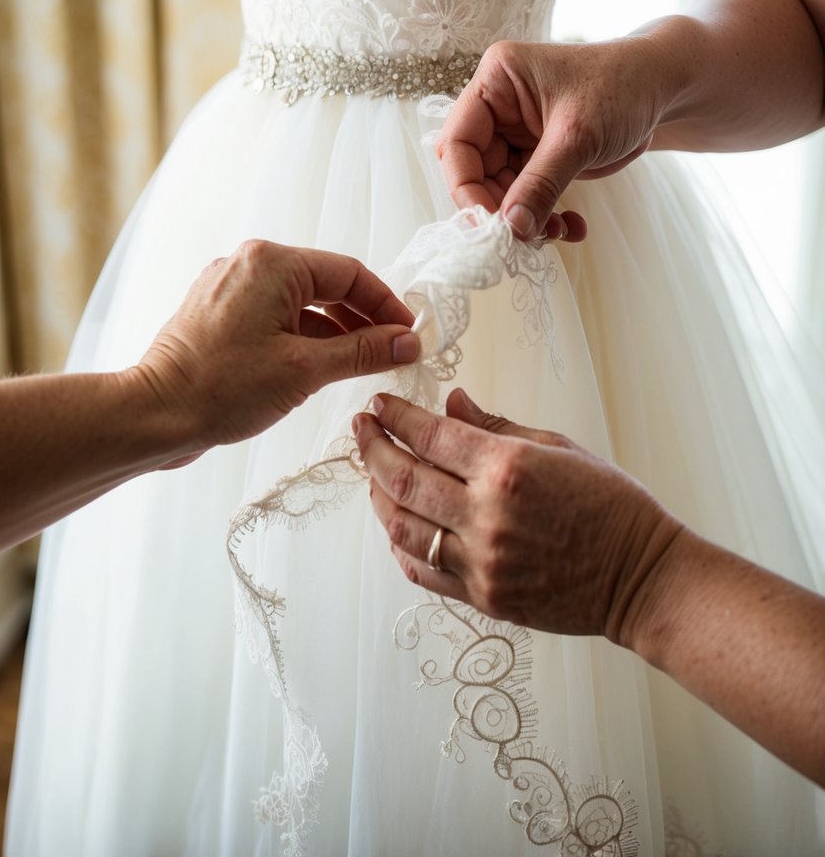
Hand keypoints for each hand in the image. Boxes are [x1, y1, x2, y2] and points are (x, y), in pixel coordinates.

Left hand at [136, 240, 417, 457]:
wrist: (155, 416)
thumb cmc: (220, 389)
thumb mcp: (305, 370)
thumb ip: (362, 351)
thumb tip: (405, 341)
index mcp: (271, 264)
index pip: (349, 273)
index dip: (385, 305)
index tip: (408, 333)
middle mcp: (248, 264)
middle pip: (325, 284)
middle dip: (362, 319)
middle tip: (391, 352)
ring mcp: (229, 287)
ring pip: (300, 302)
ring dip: (334, 331)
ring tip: (362, 365)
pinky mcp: (219, 312)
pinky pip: (275, 315)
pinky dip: (303, 337)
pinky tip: (322, 366)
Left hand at [354, 388, 681, 643]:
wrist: (642, 577)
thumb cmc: (611, 505)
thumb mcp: (559, 448)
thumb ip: (497, 426)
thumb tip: (452, 402)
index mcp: (508, 469)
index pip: (430, 436)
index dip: (397, 417)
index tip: (380, 406)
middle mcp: (487, 516)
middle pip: (404, 479)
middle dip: (372, 449)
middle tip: (360, 430)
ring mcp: (482, 563)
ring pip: (403, 528)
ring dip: (378, 497)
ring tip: (372, 476)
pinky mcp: (483, 598)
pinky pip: (423, 571)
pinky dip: (401, 546)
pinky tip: (397, 525)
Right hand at [438, 38, 668, 238]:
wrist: (664, 87)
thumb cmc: (623, 88)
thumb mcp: (578, 136)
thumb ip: (541, 183)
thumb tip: (512, 229)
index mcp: (497, 82)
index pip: (458, 143)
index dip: (466, 187)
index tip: (490, 224)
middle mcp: (499, 106)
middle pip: (477, 172)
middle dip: (502, 208)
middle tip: (527, 236)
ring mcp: (516, 132)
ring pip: (502, 189)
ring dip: (526, 218)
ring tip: (559, 232)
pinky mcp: (537, 154)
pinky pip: (528, 194)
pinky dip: (545, 215)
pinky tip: (572, 227)